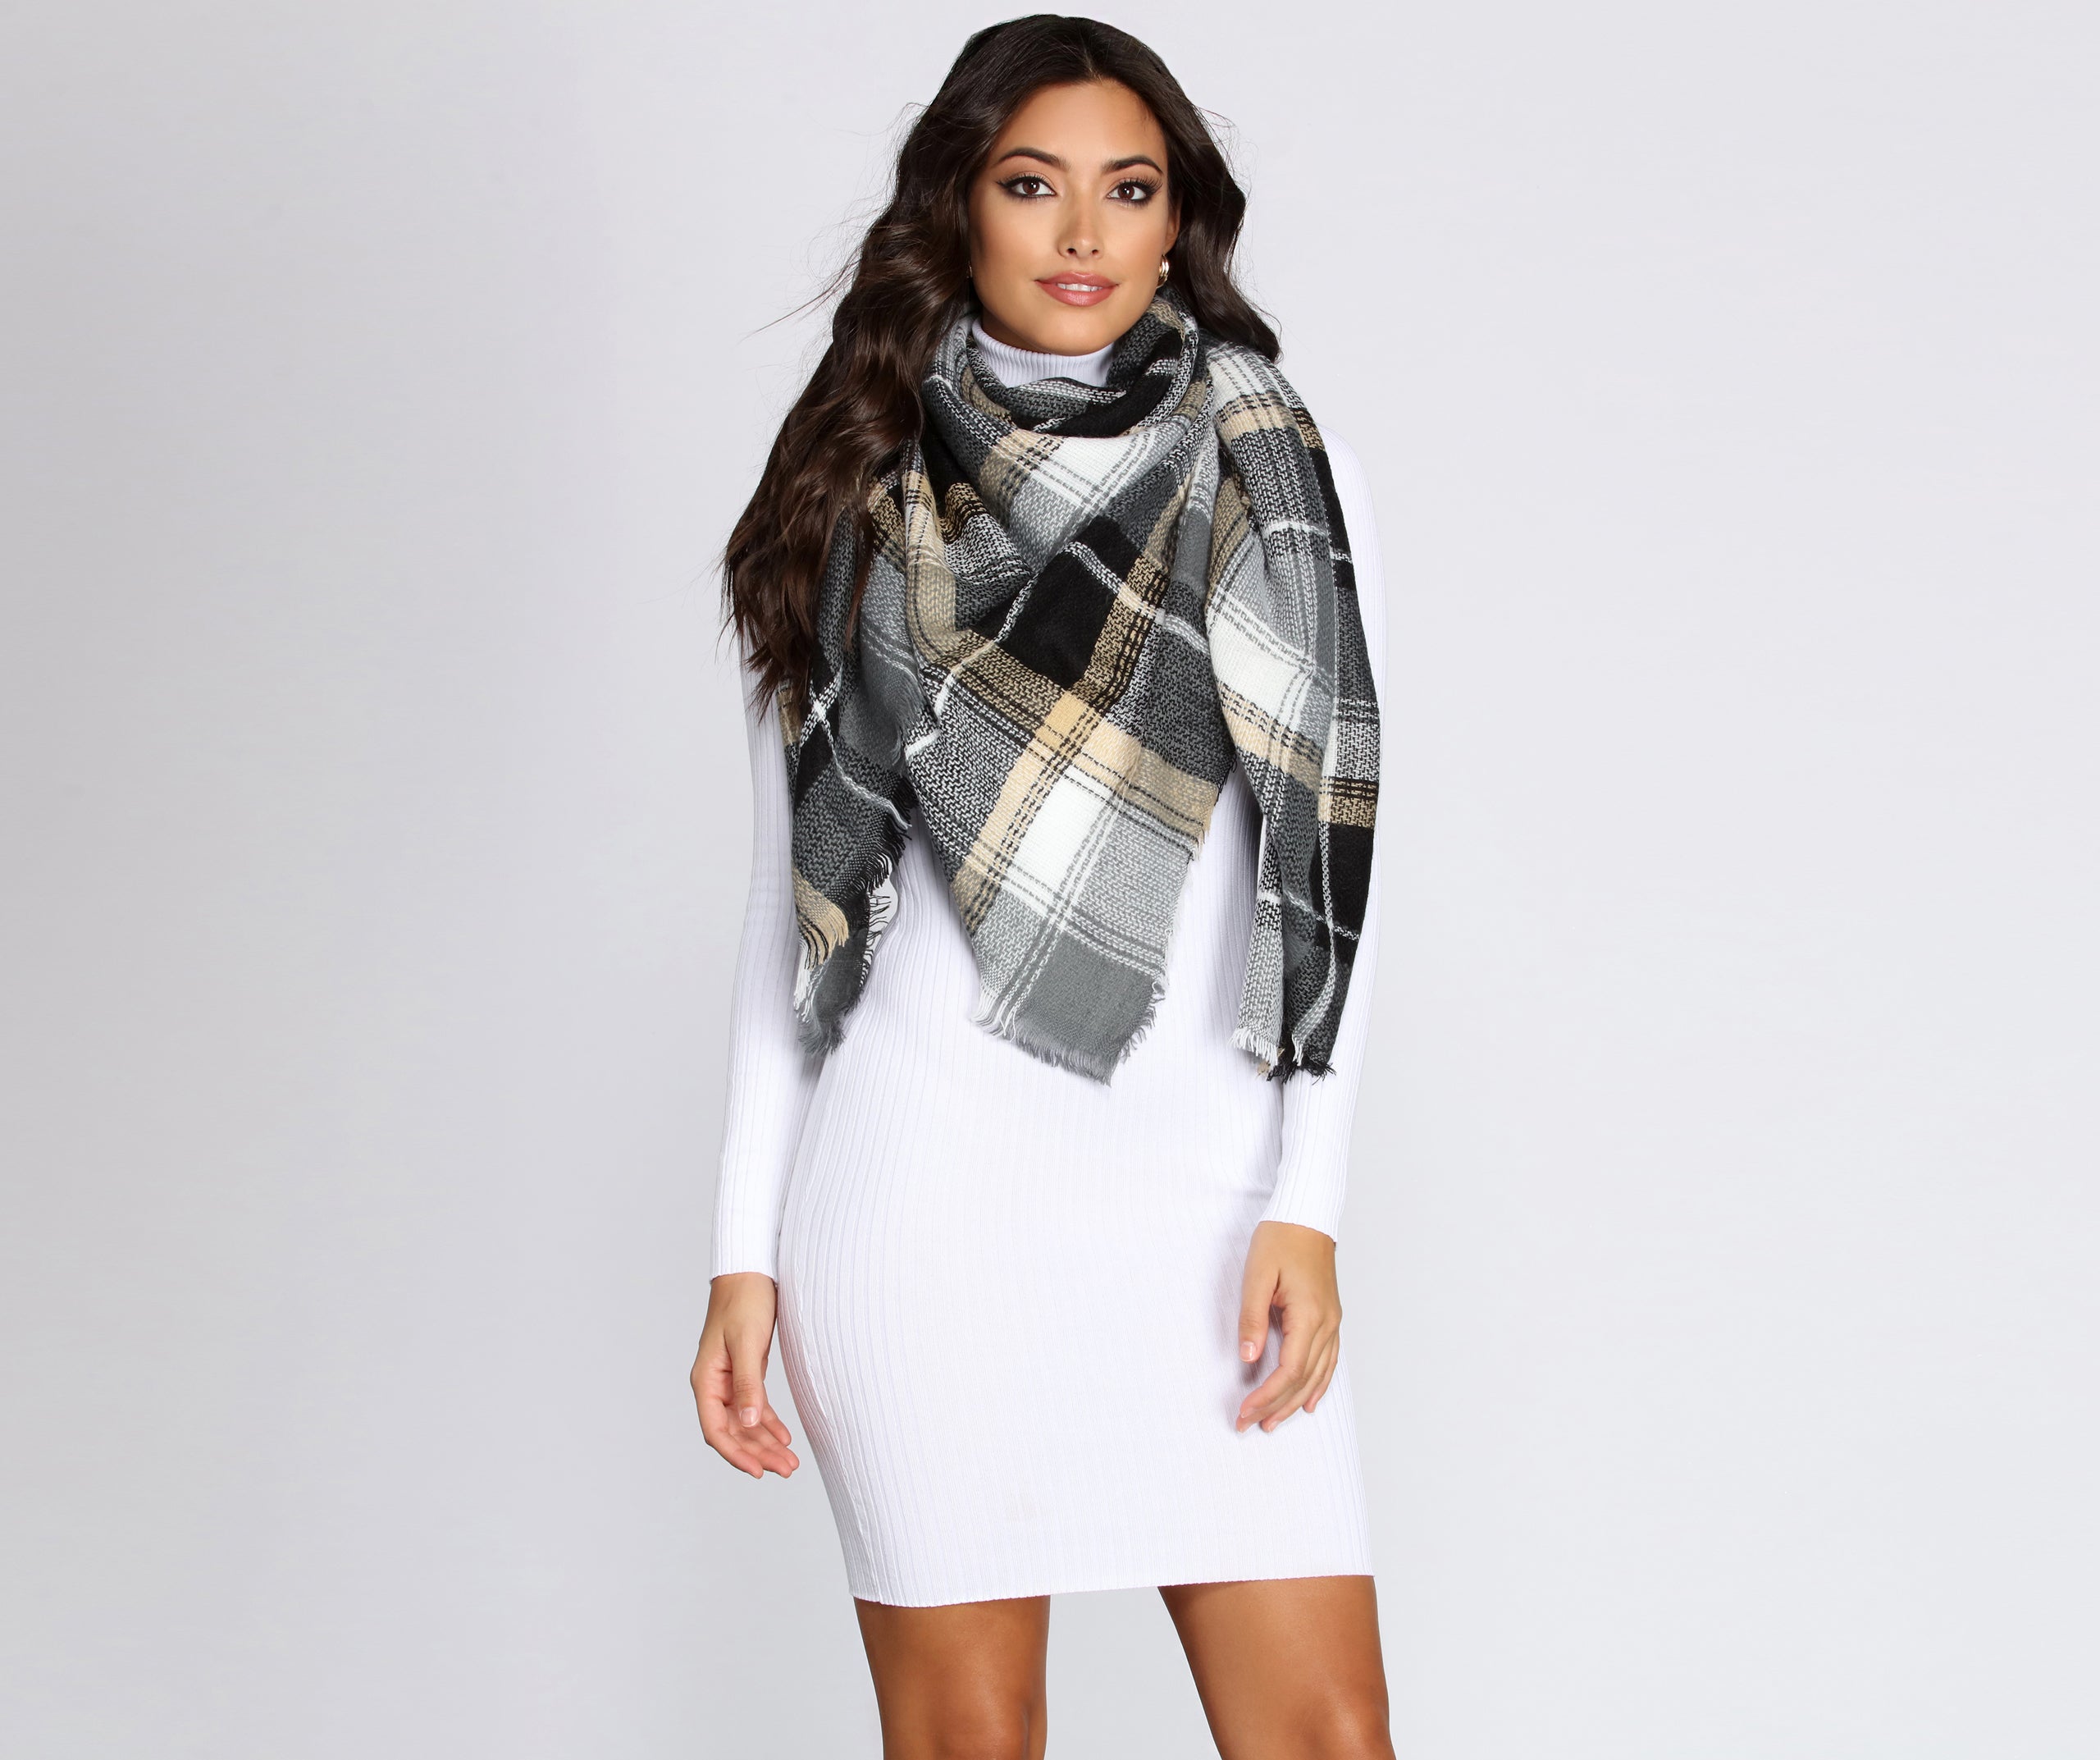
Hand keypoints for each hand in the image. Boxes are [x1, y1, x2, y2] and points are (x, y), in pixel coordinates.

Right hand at [691, 1271, 799, 1478]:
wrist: (750, 1271)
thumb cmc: (744, 1301)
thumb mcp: (747, 1343)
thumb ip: (748, 1384)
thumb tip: (750, 1424)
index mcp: (705, 1380)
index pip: (716, 1430)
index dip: (736, 1454)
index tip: (758, 1472)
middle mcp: (714, 1385)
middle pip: (733, 1432)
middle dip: (758, 1453)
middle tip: (787, 1470)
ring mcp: (729, 1381)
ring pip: (746, 1423)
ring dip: (766, 1443)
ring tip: (790, 1462)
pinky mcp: (746, 1373)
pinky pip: (756, 1407)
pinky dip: (770, 1424)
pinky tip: (785, 1438)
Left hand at [1234, 1220, 1342, 1432]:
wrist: (1306, 1215)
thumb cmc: (1280, 1239)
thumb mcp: (1257, 1275)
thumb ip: (1252, 1318)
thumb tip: (1248, 1357)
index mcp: (1309, 1315)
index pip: (1289, 1371)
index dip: (1267, 1396)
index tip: (1244, 1411)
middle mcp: (1327, 1324)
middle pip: (1304, 1380)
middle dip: (1276, 1407)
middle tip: (1248, 1425)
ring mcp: (1332, 1321)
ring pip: (1318, 1375)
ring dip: (1295, 1402)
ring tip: (1273, 1422)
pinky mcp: (1331, 1317)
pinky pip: (1329, 1361)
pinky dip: (1318, 1384)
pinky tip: (1309, 1400)